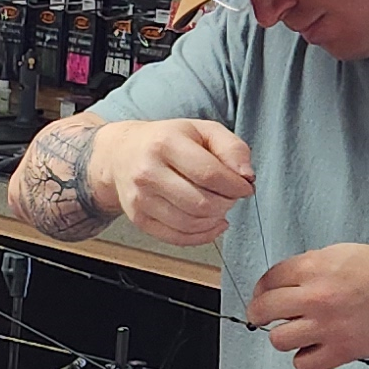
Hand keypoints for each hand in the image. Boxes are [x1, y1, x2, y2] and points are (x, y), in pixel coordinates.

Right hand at [104, 118, 257, 243]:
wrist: (121, 154)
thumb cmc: (167, 140)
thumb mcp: (202, 130)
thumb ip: (232, 147)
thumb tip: (246, 176)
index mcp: (165, 144)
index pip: (209, 174)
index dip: (236, 186)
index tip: (245, 187)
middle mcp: (147, 172)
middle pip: (201, 203)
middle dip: (226, 203)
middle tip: (230, 196)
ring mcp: (140, 199)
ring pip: (190, 224)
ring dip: (215, 219)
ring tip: (219, 206)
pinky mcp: (138, 219)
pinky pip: (177, 238)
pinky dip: (202, 235)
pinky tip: (211, 223)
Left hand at [245, 245, 368, 368]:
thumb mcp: (340, 254)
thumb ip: (309, 267)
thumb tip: (284, 282)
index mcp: (314, 268)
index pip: (268, 281)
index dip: (261, 291)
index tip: (262, 297)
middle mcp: (317, 296)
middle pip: (263, 310)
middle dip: (259, 314)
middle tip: (263, 317)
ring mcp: (328, 325)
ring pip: (278, 340)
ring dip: (284, 337)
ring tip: (297, 332)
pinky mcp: (342, 349)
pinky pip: (304, 364)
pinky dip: (305, 360)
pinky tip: (314, 349)